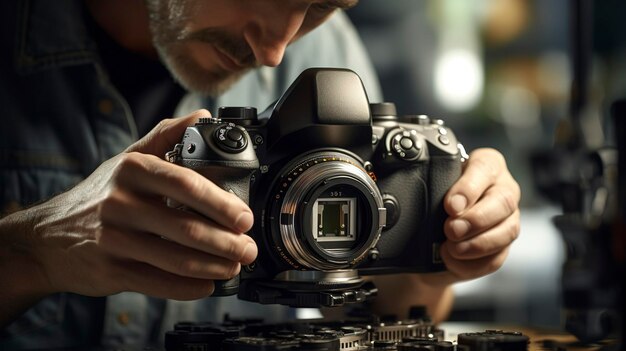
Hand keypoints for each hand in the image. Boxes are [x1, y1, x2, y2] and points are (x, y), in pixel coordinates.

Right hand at [2, 109, 256, 300]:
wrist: (47, 238)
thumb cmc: (98, 196)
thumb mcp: (127, 158)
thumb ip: (166, 136)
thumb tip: (204, 116)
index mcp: (132, 170)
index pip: (185, 184)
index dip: (221, 203)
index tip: (244, 217)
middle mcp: (120, 204)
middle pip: (186, 228)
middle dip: (226, 242)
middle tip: (248, 248)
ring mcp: (114, 240)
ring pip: (176, 259)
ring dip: (214, 267)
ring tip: (234, 266)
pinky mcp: (111, 271)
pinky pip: (159, 284)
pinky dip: (189, 288)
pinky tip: (208, 285)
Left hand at [422, 148, 520, 285]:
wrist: (426, 237)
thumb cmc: (432, 202)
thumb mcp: (432, 187)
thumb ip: (436, 186)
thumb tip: (445, 204)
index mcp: (486, 166)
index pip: (486, 167)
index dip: (469, 188)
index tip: (451, 206)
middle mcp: (503, 190)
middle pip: (504, 202)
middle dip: (475, 219)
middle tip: (451, 229)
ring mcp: (508, 220)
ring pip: (507, 231)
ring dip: (477, 244)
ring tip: (451, 248)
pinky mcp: (503, 248)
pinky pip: (496, 257)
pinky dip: (472, 263)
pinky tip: (452, 260)